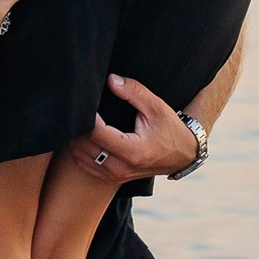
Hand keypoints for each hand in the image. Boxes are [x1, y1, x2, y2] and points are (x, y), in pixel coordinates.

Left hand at [67, 73, 195, 183]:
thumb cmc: (170, 129)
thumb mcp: (156, 107)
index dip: (87, 115)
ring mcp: (114, 176)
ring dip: (75, 138)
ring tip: (80, 119)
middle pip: (83, 145)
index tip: (85, 100)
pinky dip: (79, 150)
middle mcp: (121, 167)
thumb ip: (133, 92)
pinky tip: (82, 134)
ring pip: (80, 156)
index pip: (96, 133)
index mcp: (133, 151)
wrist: (183, 155)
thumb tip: (110, 80)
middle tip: (78, 107)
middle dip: (78, 126)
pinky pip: (84, 165)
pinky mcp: (111, 178)